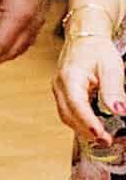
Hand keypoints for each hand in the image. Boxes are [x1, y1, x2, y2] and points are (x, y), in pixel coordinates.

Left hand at [0, 0, 48, 70]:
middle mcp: (32, 23)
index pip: (1, 46)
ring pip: (22, 48)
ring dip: (4, 56)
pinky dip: (15, 48)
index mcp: (19, 17)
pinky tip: (4, 46)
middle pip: (13, 51)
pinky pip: (28, 40)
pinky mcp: (40, 16)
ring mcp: (39, 21)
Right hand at [55, 9, 125, 146]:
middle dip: (86, 131)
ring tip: (102, 137)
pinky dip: (80, 121)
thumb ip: (114, 90)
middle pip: (68, 115)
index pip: (77, 105)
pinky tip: (94, 125)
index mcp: (70, 78)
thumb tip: (120, 111)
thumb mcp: (111, 68)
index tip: (102, 136)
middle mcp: (60, 86)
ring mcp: (59, 90)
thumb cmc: (97, 49)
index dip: (89, 123)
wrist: (85, 37)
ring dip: (82, 129)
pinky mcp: (63, 94)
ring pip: (67, 116)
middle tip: (107, 141)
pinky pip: (68, 112)